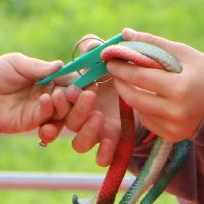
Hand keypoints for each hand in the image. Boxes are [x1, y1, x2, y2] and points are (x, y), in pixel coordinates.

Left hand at [0, 53, 76, 136]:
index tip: (89, 80)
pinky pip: (47, 121)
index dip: (82, 81)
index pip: (72, 81)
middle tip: (78, 93)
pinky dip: (49, 112)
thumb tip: (61, 65)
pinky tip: (44, 102)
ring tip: (59, 96)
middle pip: (74, 100)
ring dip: (66, 106)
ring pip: (65, 114)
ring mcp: (42, 111)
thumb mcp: (16, 64)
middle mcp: (50, 96)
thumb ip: (38, 67)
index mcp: (49, 79)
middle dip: (79, 98)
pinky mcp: (32, 124)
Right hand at [39, 34, 123, 165]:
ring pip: (80, 144)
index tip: (62, 92)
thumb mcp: (108, 56)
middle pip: (68, 123)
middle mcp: (81, 118)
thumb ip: (95, 48)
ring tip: (98, 117)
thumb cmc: (121, 70)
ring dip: (85, 132)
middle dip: (74, 111)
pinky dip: (103, 154)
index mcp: (74, 98)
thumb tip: (89, 46)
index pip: (57, 105)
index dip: (55, 101)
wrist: (147, 89)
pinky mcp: (112, 145)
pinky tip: (108, 142)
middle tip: (87, 96)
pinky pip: (102, 158)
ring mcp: (96, 134)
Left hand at [102, 28, 203, 141]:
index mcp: (180, 88)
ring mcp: (175, 127)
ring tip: (129, 81)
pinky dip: (144, 109)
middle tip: (114, 69)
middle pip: (134, 97)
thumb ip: (153, 43)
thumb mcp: (185, 53)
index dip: (121, 68)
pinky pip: (149, 121)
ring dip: (130, 95)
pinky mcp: (173, 136)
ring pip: (139, 110)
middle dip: (120, 82)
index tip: (110, 58)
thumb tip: (125, 33)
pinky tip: (148, 97)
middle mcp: (176, 111)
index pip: (140, 78)